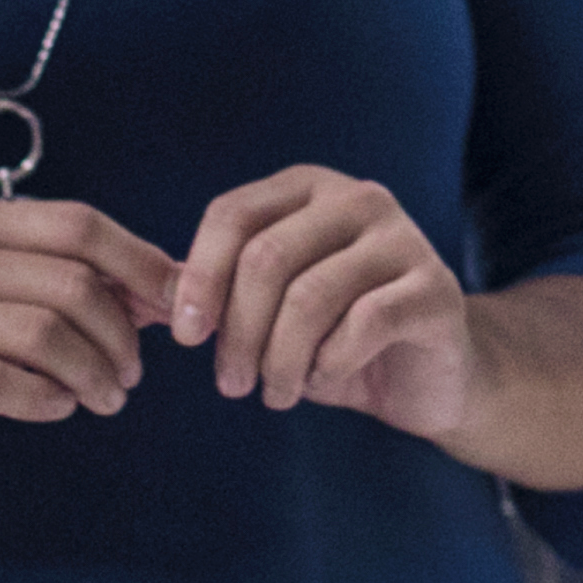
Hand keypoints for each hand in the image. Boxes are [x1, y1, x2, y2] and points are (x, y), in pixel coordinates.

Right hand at [0, 196, 180, 486]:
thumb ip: (67, 285)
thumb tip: (167, 289)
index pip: (79, 225)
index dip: (140, 263)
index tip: (176, 306)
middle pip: (71, 282)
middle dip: (121, 334)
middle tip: (132, 375)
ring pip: (44, 334)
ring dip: (93, 373)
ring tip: (108, 399)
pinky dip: (44, 399)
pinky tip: (58, 408)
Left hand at [175, 167, 474, 439]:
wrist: (429, 376)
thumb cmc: (337, 338)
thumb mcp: (271, 309)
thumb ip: (219, 292)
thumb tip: (147, 294)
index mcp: (310, 189)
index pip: (232, 215)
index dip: (199, 278)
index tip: (186, 336)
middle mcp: (359, 199)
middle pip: (266, 258)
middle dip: (236, 332)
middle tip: (231, 383)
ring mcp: (404, 239)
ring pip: (309, 298)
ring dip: (279, 361)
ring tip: (275, 393)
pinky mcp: (435, 289)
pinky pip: (362, 325)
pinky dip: (328, 365)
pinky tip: (324, 380)